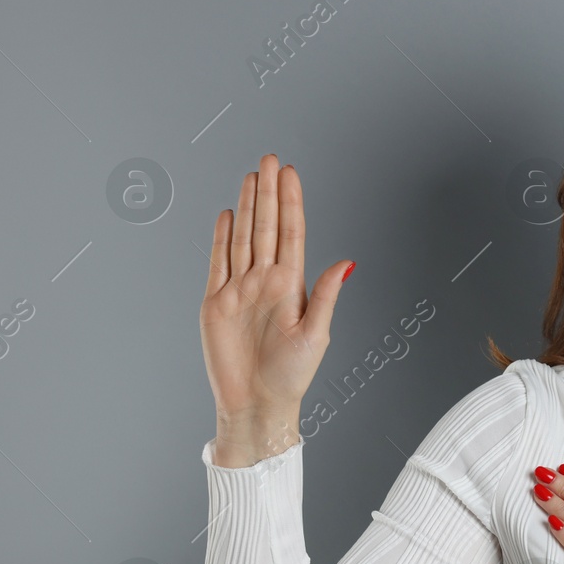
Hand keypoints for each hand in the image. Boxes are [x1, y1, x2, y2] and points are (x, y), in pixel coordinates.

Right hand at [200, 155, 352, 463]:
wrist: (257, 403)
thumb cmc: (291, 376)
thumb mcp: (316, 335)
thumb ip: (327, 296)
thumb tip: (347, 262)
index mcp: (291, 286)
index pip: (291, 233)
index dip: (290, 202)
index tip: (290, 173)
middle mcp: (265, 281)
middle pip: (266, 227)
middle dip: (268, 193)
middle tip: (270, 159)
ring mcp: (239, 289)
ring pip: (243, 237)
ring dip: (247, 207)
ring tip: (251, 178)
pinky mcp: (215, 302)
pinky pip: (218, 262)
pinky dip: (222, 237)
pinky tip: (227, 215)